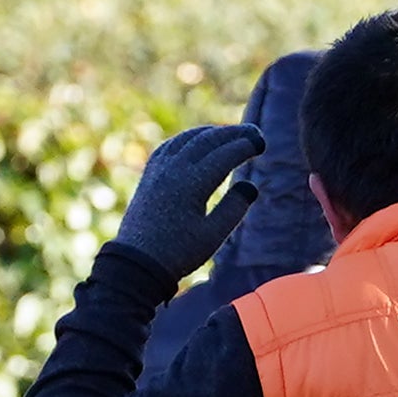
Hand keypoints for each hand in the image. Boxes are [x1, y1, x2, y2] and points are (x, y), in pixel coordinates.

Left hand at [110, 120, 265, 282]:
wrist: (137, 263)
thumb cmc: (178, 253)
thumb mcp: (213, 235)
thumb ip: (234, 208)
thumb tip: (250, 185)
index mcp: (192, 184)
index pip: (224, 154)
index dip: (244, 146)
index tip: (261, 144)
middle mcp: (173, 170)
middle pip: (207, 140)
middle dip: (233, 133)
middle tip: (254, 133)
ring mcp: (158, 171)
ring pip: (187, 139)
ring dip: (210, 133)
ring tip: (230, 134)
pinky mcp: (149, 177)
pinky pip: (169, 147)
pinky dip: (187, 139)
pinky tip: (195, 142)